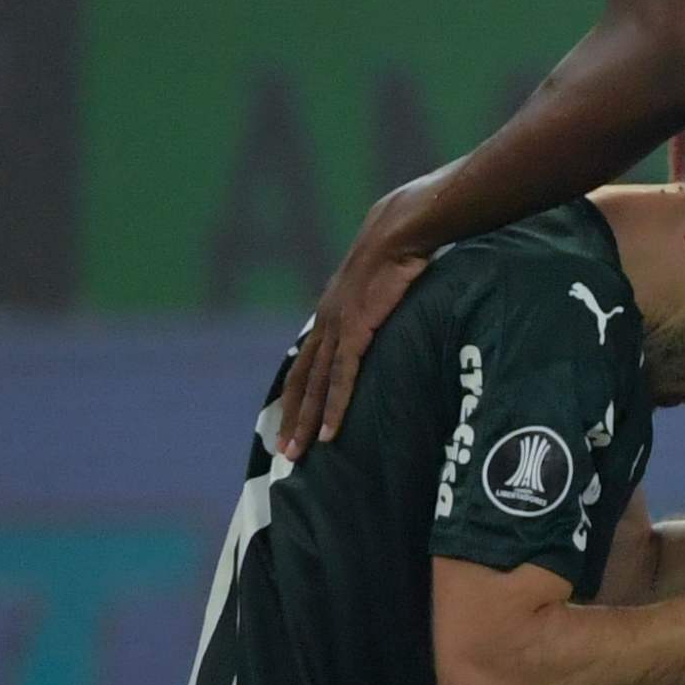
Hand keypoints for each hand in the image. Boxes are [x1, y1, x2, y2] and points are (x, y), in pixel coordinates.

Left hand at [282, 187, 440, 445]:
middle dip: (292, 417)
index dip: (299, 392)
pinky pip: (342, 380)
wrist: (399, 229)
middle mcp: (327, 324)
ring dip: (305, 422)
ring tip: (297, 454)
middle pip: (302, 381)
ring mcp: (338, 329)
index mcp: (332, 313)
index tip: (293, 417)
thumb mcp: (385, 276)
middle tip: (284, 452)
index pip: (308, 362)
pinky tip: (331, 435)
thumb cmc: (401, 246)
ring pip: (315, 388)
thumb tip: (398, 301)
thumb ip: (383, 296)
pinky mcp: (356, 332)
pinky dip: (334, 409)